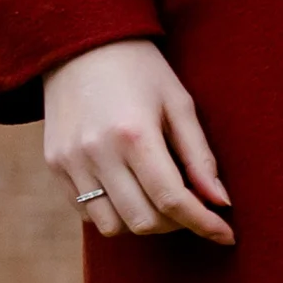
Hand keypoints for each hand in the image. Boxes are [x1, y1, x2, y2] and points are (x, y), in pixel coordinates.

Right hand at [41, 40, 233, 244]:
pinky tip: (132, 190)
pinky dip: (115, 213)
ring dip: (145, 222)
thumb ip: (200, 156)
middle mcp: (97, 154)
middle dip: (178, 224)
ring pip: (112, 226)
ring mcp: (70, 164)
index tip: (227, 235)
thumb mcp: (180, 104)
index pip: (173, 199)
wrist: (80, 47)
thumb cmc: (142, 71)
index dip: (203, 223)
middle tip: (198, 210)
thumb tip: (221, 201)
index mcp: (134, 135)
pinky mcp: (54, 167)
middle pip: (143, 220)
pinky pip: (86, 213)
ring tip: (165, 200)